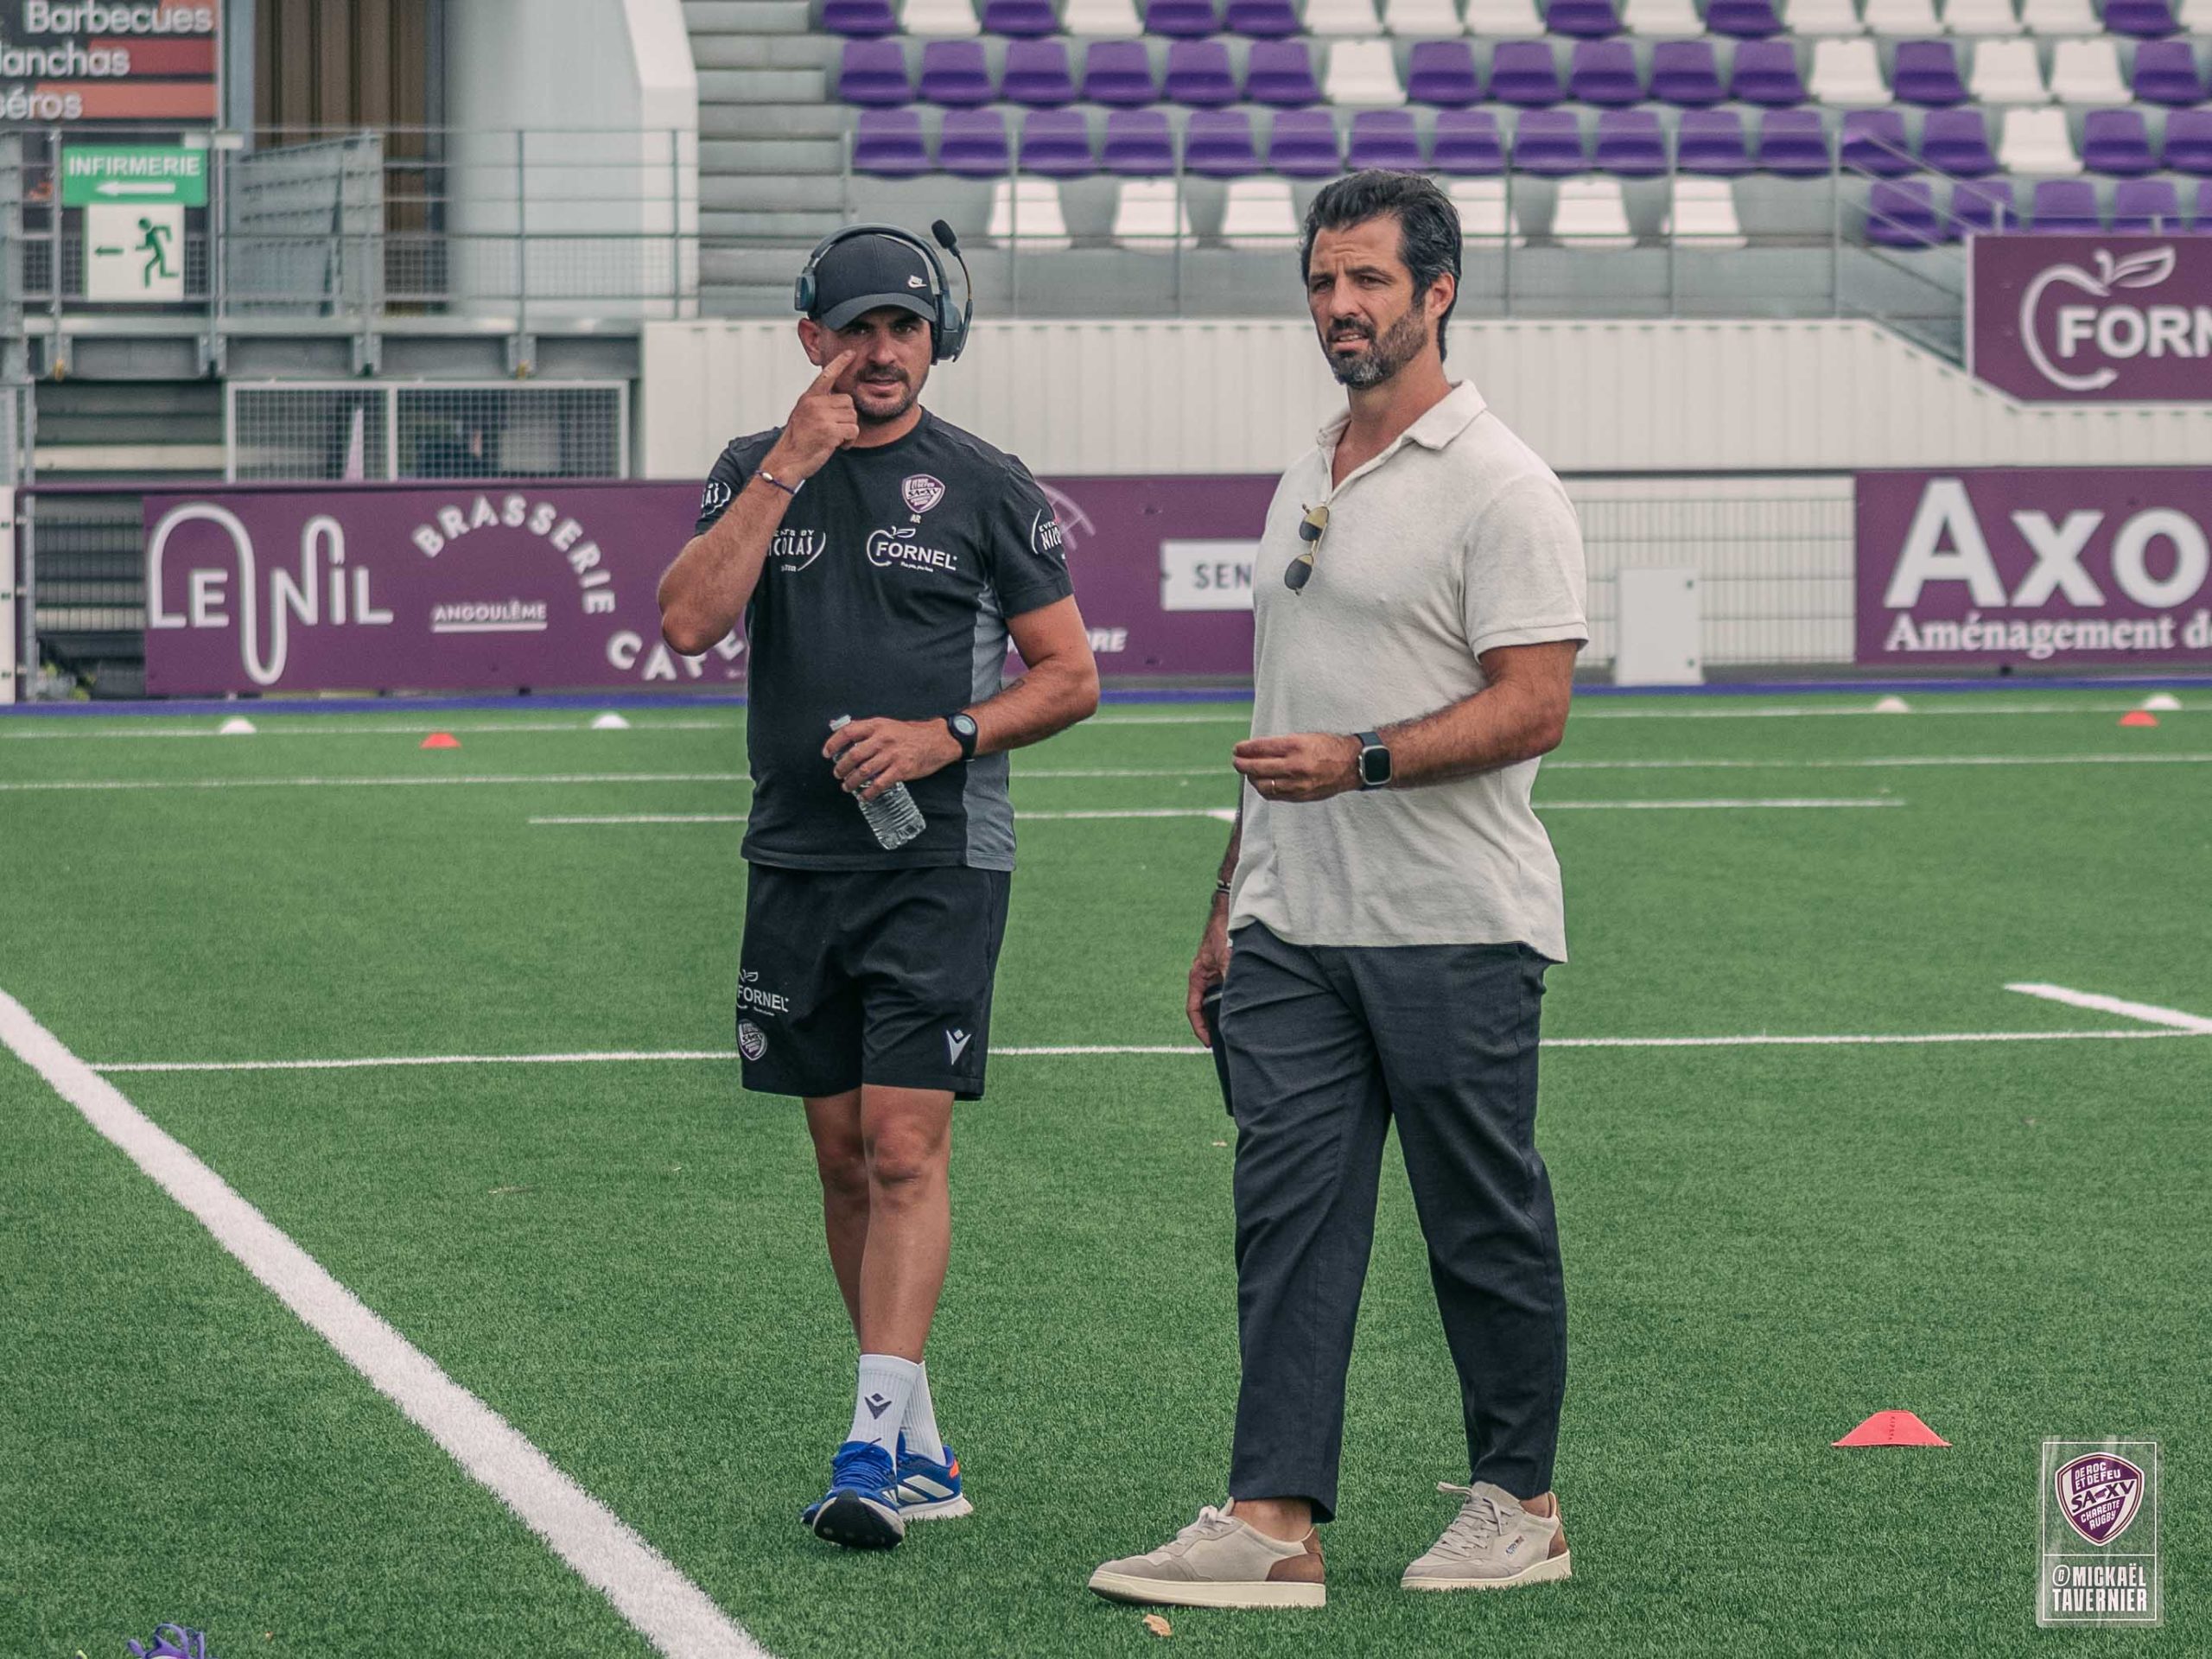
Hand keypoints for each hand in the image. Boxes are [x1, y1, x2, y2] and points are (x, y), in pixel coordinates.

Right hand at [769, 350, 859, 480]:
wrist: (787, 461)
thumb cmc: (797, 442)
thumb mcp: (803, 416)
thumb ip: (818, 405)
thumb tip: (838, 401)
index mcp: (808, 398)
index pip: (826, 376)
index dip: (840, 363)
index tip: (850, 353)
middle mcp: (814, 403)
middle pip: (848, 401)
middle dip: (847, 417)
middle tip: (835, 430)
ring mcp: (821, 416)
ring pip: (852, 416)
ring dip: (848, 431)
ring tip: (834, 439)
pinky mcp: (829, 431)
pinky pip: (853, 431)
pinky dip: (850, 441)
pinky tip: (838, 446)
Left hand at [825, 717, 961, 801]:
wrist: (938, 740)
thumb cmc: (911, 733)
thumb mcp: (888, 724)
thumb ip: (868, 730)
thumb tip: (846, 735)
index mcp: (877, 725)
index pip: (848, 732)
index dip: (833, 743)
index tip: (826, 753)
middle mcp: (883, 739)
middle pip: (853, 755)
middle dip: (841, 767)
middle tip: (838, 774)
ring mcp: (892, 755)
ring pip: (864, 771)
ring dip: (852, 781)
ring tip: (847, 786)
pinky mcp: (901, 769)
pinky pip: (879, 784)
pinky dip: (868, 793)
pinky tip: (864, 796)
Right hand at [1187, 901, 1232, 1045]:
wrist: (1229, 912)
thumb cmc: (1221, 931)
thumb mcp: (1225, 955)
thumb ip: (1229, 975)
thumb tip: (1235, 997)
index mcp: (1197, 977)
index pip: (1194, 1009)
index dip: (1200, 1028)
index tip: (1208, 1042)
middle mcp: (1206, 979)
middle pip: (1206, 1008)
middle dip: (1213, 1025)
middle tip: (1224, 1042)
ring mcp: (1216, 976)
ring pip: (1219, 1001)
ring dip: (1226, 1013)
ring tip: (1237, 1030)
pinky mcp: (1227, 972)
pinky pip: (1230, 992)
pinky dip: (1236, 1002)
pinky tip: (1248, 1010)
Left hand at [1232, 733, 1361, 803]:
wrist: (1352, 765)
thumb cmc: (1328, 747)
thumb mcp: (1305, 737)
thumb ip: (1280, 745)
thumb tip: (1254, 750)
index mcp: (1296, 745)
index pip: (1262, 748)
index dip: (1245, 749)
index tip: (1237, 749)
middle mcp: (1296, 765)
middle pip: (1258, 767)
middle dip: (1242, 764)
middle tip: (1236, 761)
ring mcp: (1298, 783)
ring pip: (1264, 784)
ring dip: (1251, 779)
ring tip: (1248, 773)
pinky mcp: (1301, 795)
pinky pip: (1275, 795)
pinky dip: (1264, 789)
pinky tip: (1261, 783)